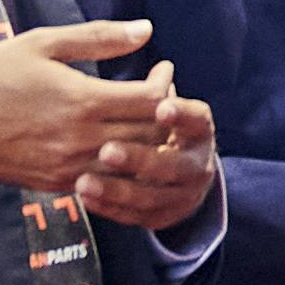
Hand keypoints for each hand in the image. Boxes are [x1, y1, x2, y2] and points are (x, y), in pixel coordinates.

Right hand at [0, 20, 175, 192]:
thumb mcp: (41, 44)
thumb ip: (97, 37)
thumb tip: (146, 29)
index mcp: (83, 101)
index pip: (152, 101)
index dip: (166, 83)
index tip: (162, 68)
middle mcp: (82, 140)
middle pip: (151, 135)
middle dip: (165, 113)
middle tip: (159, 93)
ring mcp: (70, 168)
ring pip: (132, 164)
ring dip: (147, 143)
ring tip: (143, 120)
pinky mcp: (57, 185)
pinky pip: (106, 181)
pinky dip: (121, 164)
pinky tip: (117, 143)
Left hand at [78, 88, 221, 231]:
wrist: (182, 176)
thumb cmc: (162, 129)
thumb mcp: (166, 106)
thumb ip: (156, 90)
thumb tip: (160, 66)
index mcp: (200, 131)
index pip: (197, 120)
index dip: (181, 114)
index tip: (160, 107)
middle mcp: (198, 165)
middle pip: (173, 166)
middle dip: (139, 159)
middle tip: (107, 151)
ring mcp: (183, 196)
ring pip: (151, 197)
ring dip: (117, 190)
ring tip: (84, 181)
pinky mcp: (163, 218)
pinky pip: (136, 217)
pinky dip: (110, 208)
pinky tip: (85, 195)